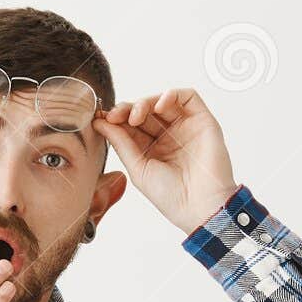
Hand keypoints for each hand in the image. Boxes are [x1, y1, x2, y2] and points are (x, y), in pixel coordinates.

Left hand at [92, 88, 238, 235]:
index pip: (130, 126)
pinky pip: (188, 97)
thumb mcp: (138, 168)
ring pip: (162, 101)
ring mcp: (185, 127)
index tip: (100, 119)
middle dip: (127, 109)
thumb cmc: (170, 195)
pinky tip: (158, 106)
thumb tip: (99, 122)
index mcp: (150, 149)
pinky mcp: (202, 120)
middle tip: (115, 116)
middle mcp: (167, 136)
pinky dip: (171, 95)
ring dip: (145, 102)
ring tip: (135, 116)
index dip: (116, 119)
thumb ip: (121, 143)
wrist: (200, 206)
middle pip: (145, 111)